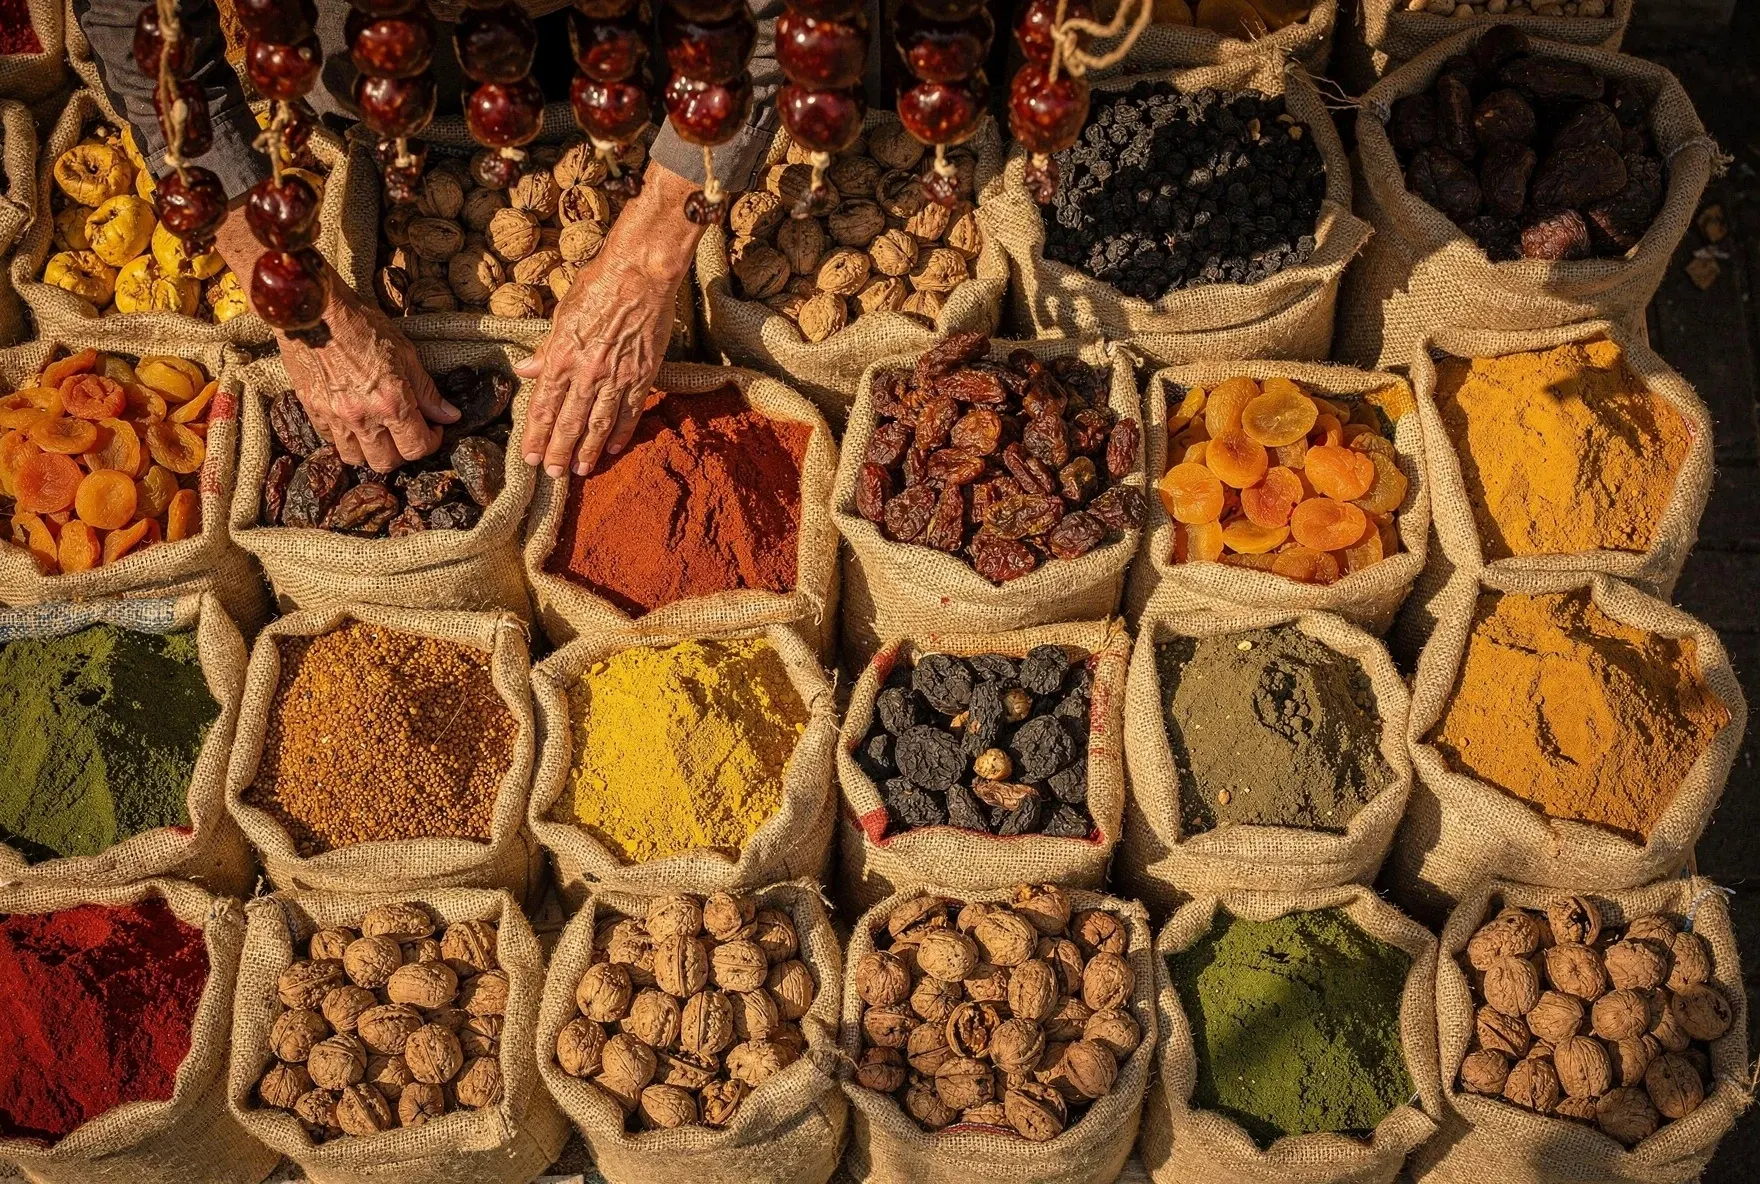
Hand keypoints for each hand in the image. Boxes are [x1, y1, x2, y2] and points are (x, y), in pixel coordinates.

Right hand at [279, 282, 458, 470]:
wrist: (314, 308)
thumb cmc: (362, 324)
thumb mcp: (405, 353)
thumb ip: (427, 391)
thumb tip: (449, 416)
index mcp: (391, 403)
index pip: (417, 448)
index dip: (431, 442)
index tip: (433, 429)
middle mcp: (362, 417)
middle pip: (386, 463)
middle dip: (402, 453)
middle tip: (407, 432)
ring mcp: (333, 416)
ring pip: (355, 458)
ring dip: (371, 451)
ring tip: (379, 431)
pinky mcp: (310, 409)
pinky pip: (329, 439)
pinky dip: (343, 437)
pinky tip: (353, 420)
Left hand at [516, 163, 703, 476]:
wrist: (641, 273)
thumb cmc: (599, 286)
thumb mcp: (563, 314)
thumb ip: (547, 348)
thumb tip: (526, 372)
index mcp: (562, 355)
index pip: (544, 405)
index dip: (536, 433)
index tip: (529, 456)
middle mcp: (587, 371)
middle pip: (570, 421)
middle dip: (559, 451)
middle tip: (552, 474)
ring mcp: (617, 376)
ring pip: (599, 423)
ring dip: (588, 450)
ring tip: (580, 470)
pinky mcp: (643, 375)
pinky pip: (630, 412)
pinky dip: (621, 432)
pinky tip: (613, 448)